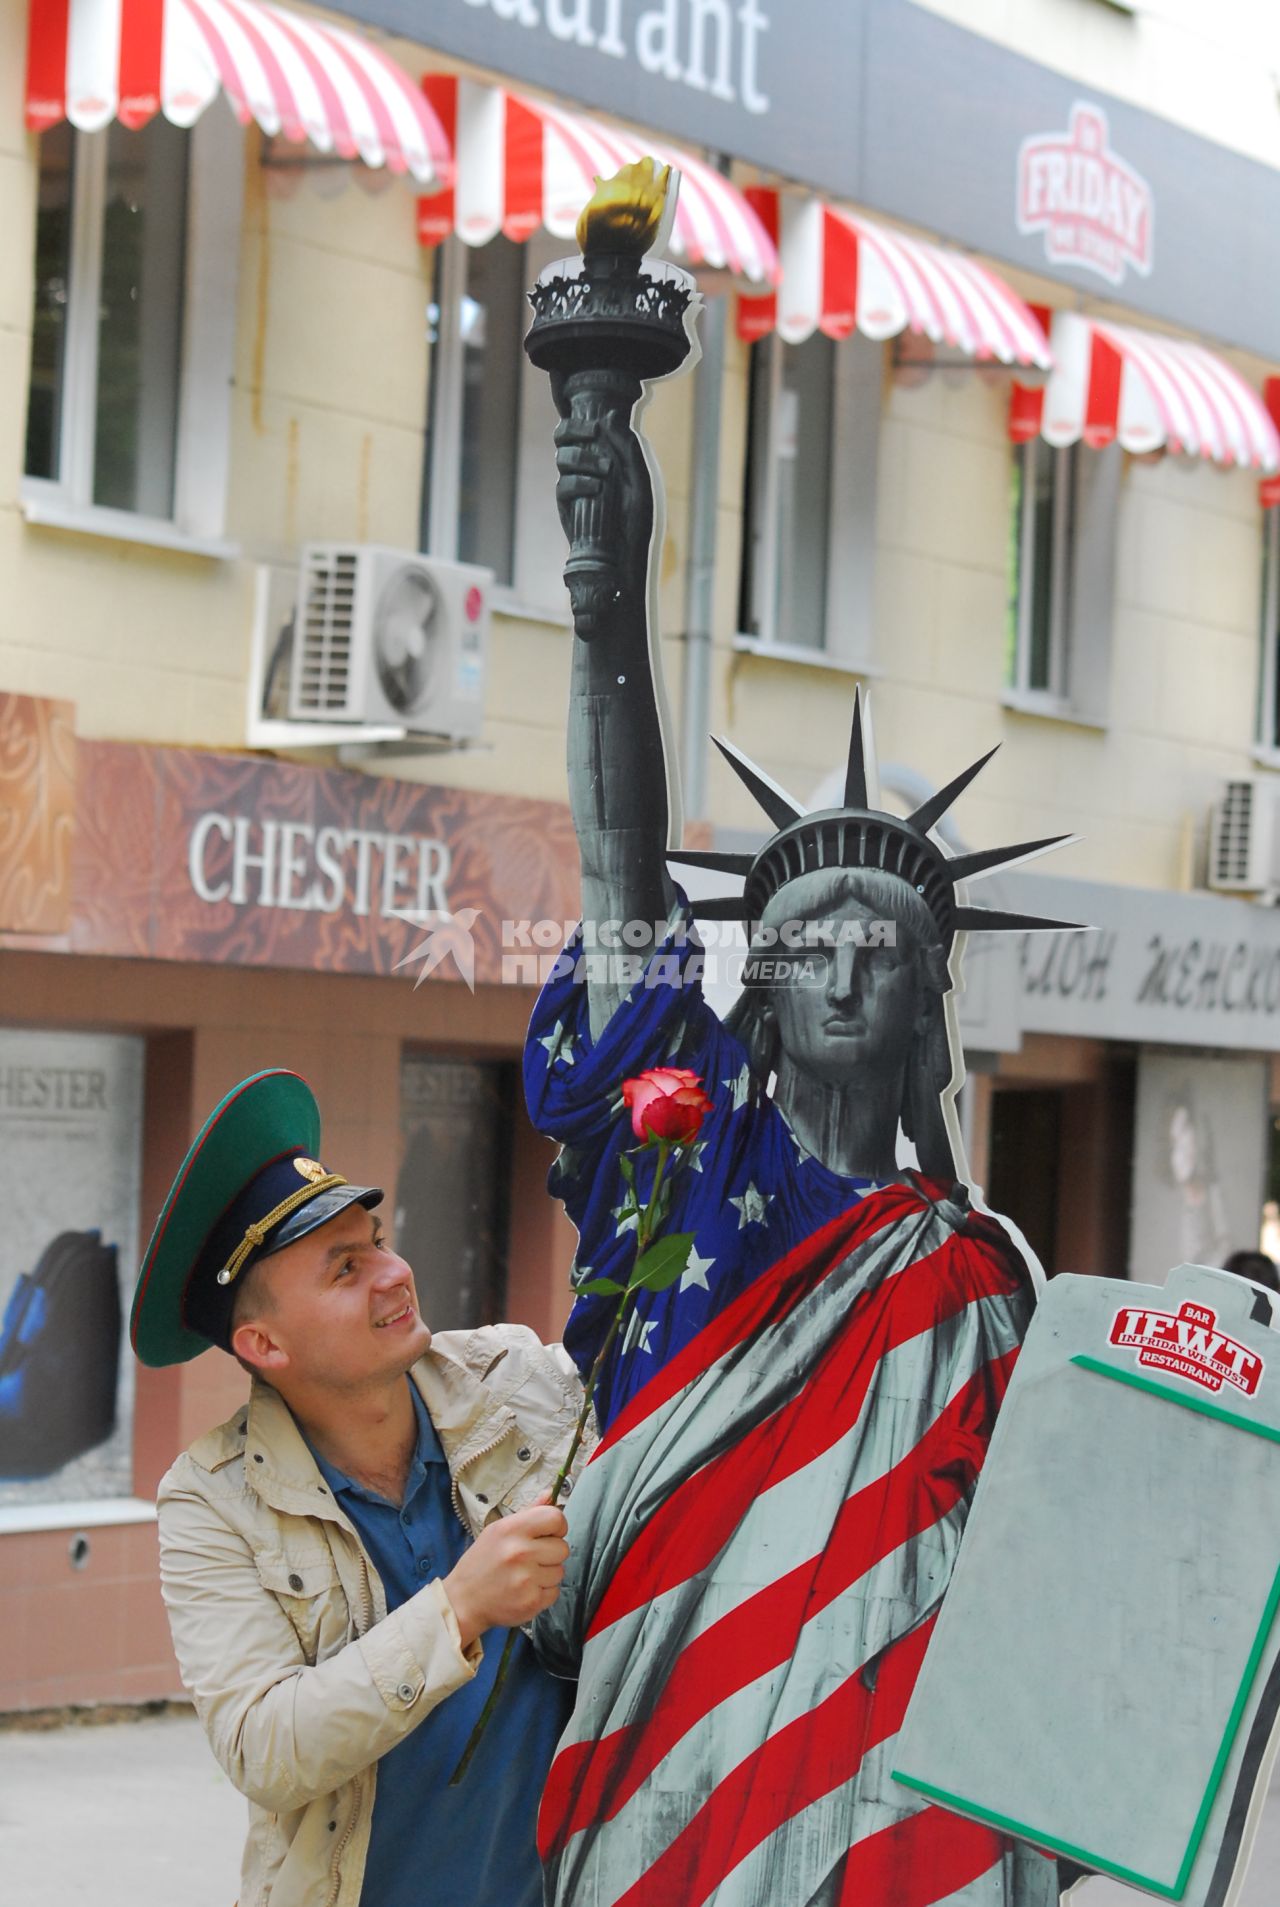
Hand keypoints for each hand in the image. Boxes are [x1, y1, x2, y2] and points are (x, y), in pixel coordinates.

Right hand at [442, 1493, 569, 1646]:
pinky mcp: (531, 1601)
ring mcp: (526, 1579)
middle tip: (531, 1558)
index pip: (556, 1518)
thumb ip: (528, 1513)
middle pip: (563, 1548)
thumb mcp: (499, 1530)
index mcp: (512, 1529)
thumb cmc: (481, 1563)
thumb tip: (550, 1494)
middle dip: (551, 1553)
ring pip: (560, 1571)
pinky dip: (543, 1592)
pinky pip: (555, 1591)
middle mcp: (520, 1552)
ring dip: (547, 1574)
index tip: (549, 1534)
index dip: (557, 1526)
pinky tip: (525, 1590)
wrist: (463, 1600)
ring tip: (525, 1575)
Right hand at [552, 405, 653, 599]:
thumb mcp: (639, 478)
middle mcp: (583, 468)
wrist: (627, 556)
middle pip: (562, 437)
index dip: (579, 422)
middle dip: (573, 431)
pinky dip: (579, 482)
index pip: (578, 428)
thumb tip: (609, 415)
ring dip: (583, 458)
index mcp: (600, 455)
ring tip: (606, 471)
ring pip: (562, 459)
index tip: (595, 426)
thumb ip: (627, 447)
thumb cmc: (637, 519)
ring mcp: (573, 486)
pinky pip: (563, 486)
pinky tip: (597, 489)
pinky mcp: (566, 506)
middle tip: (592, 434)